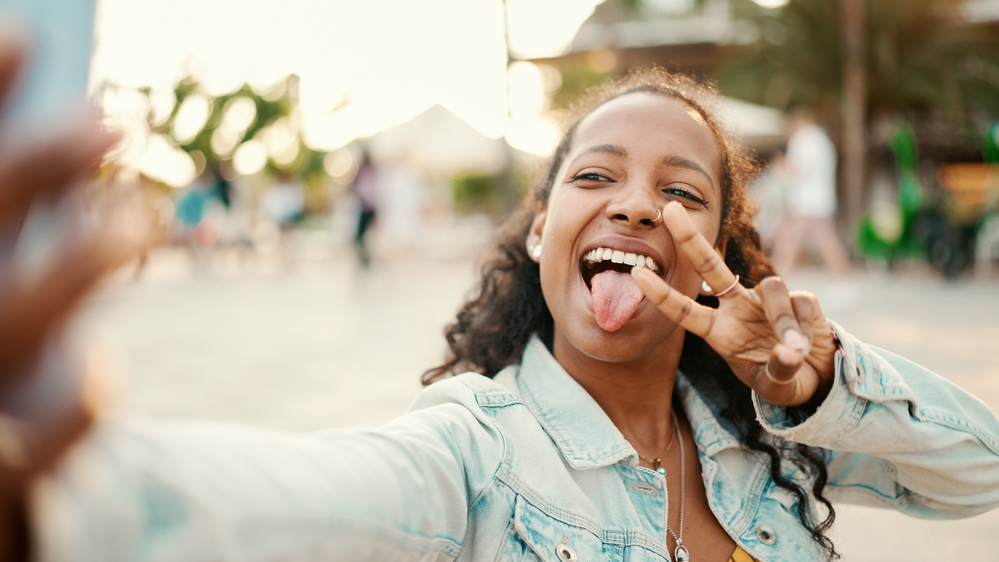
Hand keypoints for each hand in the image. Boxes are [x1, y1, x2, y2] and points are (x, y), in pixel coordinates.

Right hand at [0, 33, 142, 559]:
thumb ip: (26, 177)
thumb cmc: (3, 347)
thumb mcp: (9, 245)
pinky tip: (96, 379)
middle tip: (112, 124)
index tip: (25, 35)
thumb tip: (32, 48)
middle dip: (31, 167)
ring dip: (67, 268)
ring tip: (135, 222)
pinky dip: (61, 414)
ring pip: (6, 320)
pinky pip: (29, 445)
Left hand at [633, 202, 836, 407]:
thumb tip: (787, 352)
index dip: (663, 294)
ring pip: (770, 286)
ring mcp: (766, 300)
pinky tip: (805, 345)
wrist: (818, 375)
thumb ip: (778, 373)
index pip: (684, 312)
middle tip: (670, 209)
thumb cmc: (784, 380)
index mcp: (720, 333)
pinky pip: (798, 300)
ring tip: (793, 351)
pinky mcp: (799, 297)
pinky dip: (801, 325)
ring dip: (781, 318)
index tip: (637, 274)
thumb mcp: (777, 388)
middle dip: (690, 238)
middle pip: (711, 267)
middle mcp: (737, 308)